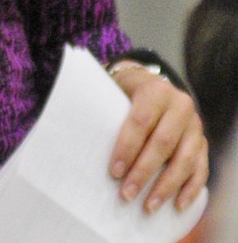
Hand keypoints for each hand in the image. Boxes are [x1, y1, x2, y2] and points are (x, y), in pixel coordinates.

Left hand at [108, 65, 207, 212]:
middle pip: (163, 143)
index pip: (140, 121)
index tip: (114, 172)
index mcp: (155, 90)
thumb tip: (87, 141)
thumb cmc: (128, 92)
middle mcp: (180, 105)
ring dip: (166, 186)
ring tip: (149, 205)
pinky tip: (178, 204)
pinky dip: (190, 188)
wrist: (154, 84)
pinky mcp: (203, 142)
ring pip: (185, 159)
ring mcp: (195, 125)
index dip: (127, 148)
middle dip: (144, 172)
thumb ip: (108, 110)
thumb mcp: (117, 91)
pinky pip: (201, 168)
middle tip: (127, 194)